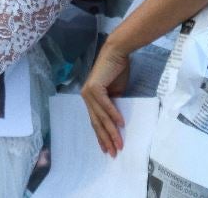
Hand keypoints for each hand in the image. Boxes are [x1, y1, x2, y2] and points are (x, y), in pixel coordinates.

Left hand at [80, 42, 128, 156]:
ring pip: (101, 117)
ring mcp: (89, 93)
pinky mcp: (94, 88)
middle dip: (106, 139)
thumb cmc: (116, 71)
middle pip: (96, 122)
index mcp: (90, 99)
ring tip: (120, 143)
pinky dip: (114, 115)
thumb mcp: (116, 93)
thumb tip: (117, 121)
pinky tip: (121, 124)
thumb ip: (114, 106)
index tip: (107, 149)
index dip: (101, 136)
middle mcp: (86, 97)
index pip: (95, 121)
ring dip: (111, 131)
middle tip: (114, 153)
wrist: (116, 53)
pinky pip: (106, 105)